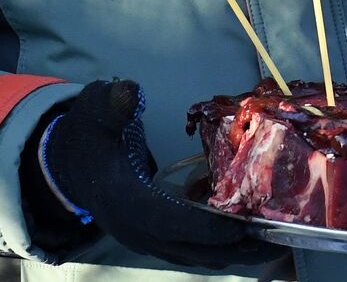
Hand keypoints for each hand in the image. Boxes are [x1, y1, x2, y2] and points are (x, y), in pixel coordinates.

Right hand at [30, 79, 284, 269]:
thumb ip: (113, 102)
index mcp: (125, 200)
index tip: (242, 227)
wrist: (67, 163)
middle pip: (192, 249)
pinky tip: (248, 240)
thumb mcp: (95, 110)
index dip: (205, 226)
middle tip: (279, 241)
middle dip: (235, 247)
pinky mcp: (154, 239)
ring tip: (275, 245)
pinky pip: (192, 252)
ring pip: (195, 256)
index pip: (169, 220)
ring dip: (234, 253)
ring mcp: (145, 239)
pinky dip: (220, 249)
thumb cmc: (88, 135)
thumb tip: (128, 90)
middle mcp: (137, 229)